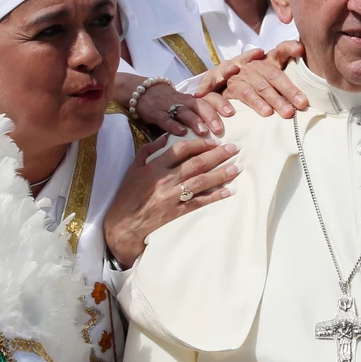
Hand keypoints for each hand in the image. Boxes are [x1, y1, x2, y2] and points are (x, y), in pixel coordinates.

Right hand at [104, 135, 241, 268]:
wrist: (123, 225)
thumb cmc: (128, 195)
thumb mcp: (133, 168)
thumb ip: (149, 150)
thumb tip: (167, 136)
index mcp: (154, 167)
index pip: (181, 149)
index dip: (200, 143)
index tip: (214, 141)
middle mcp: (164, 180)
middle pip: (196, 163)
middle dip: (218, 155)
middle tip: (234, 148)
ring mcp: (171, 197)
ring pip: (201, 182)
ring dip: (221, 174)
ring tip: (237, 167)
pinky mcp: (176, 212)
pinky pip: (199, 202)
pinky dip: (215, 196)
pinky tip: (229, 191)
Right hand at [127, 78, 224, 136]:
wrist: (142, 92)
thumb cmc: (171, 103)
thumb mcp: (187, 106)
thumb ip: (202, 115)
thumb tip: (226, 131)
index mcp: (194, 99)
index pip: (211, 97)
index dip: (222, 102)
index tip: (233, 113)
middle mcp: (185, 101)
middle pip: (200, 104)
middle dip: (211, 115)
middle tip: (220, 129)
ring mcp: (170, 106)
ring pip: (185, 111)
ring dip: (195, 121)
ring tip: (204, 132)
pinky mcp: (155, 113)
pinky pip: (165, 118)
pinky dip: (173, 125)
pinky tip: (181, 133)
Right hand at [223, 40, 307, 117]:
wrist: (227, 84)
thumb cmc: (259, 83)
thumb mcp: (274, 77)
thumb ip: (290, 81)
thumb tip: (307, 95)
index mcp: (270, 58)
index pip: (282, 49)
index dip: (290, 47)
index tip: (300, 49)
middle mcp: (257, 64)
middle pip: (275, 75)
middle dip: (290, 90)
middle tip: (302, 104)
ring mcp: (244, 74)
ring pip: (262, 87)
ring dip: (276, 100)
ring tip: (287, 112)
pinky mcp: (234, 86)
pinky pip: (245, 95)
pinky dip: (256, 103)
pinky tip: (266, 113)